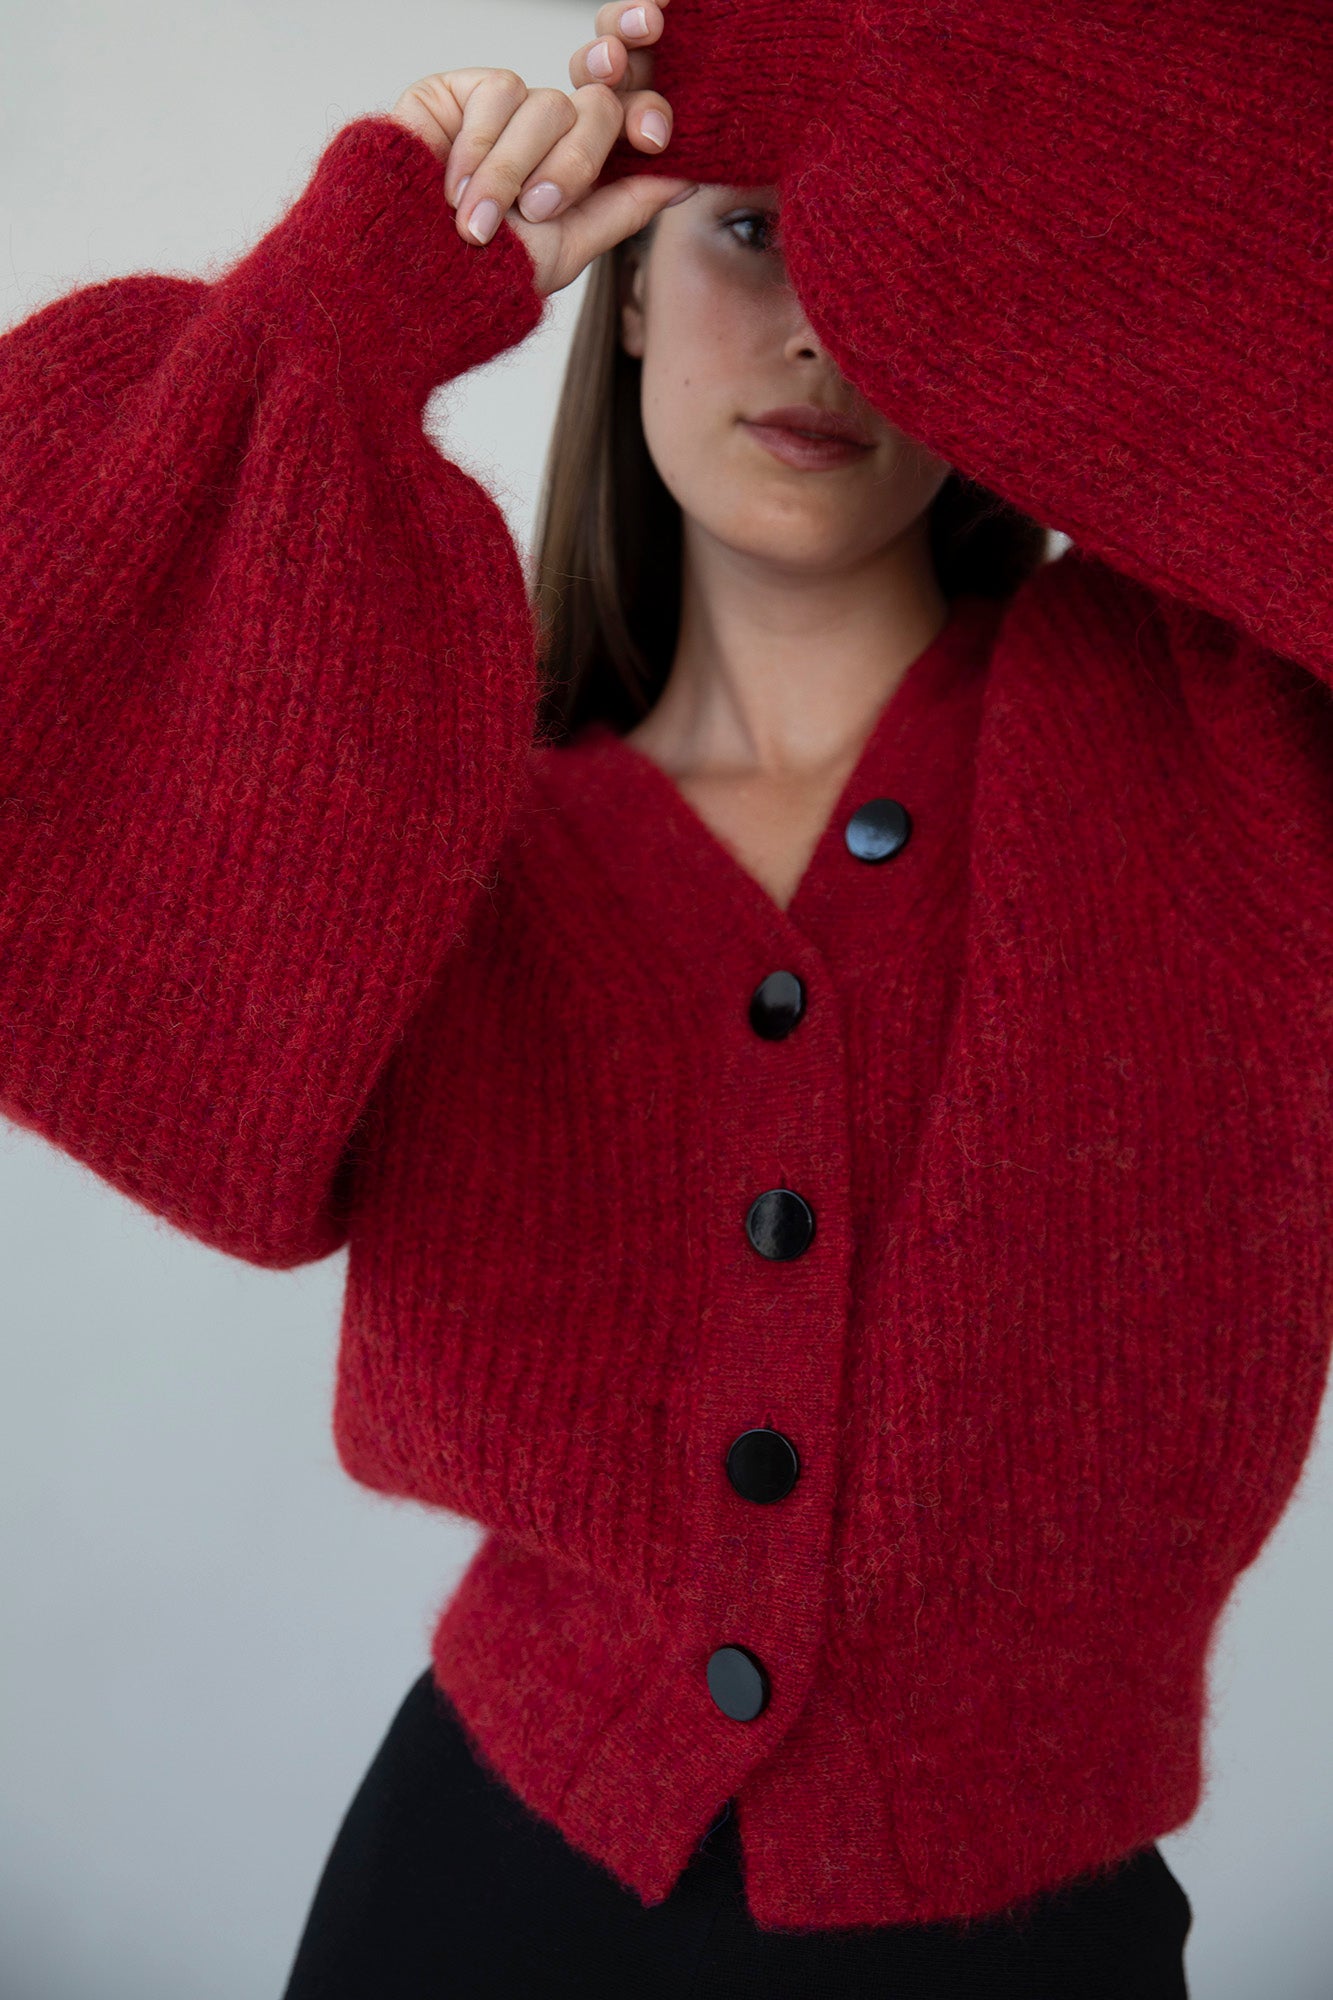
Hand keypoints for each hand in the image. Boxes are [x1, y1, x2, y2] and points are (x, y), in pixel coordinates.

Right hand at [390, 38, 691, 297]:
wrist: (405, 281)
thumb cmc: (480, 280)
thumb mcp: (566, 249)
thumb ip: (625, 207)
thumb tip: (687, 175)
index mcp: (576, 170)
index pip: (626, 124)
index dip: (646, 116)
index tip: (657, 134)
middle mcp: (544, 136)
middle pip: (595, 108)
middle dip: (573, 163)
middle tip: (537, 211)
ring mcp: (502, 112)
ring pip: (546, 102)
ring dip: (514, 171)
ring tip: (478, 221)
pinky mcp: (457, 94)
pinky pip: (498, 90)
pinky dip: (481, 147)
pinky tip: (452, 186)